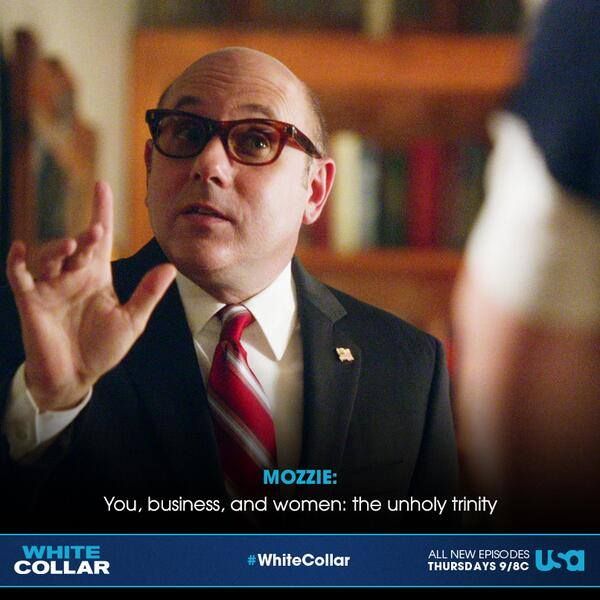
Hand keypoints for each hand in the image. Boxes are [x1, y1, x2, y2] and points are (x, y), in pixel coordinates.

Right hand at [6, 181, 175, 410]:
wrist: (76, 376)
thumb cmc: (102, 348)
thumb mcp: (131, 320)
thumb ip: (147, 294)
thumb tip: (170, 267)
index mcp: (98, 277)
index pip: (100, 239)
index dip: (101, 212)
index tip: (102, 186)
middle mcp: (73, 276)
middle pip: (78, 247)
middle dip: (86, 236)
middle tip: (96, 232)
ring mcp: (51, 287)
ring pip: (50, 257)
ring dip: (58, 249)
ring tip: (72, 248)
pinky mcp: (32, 302)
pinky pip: (19, 277)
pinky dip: (17, 262)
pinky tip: (20, 248)